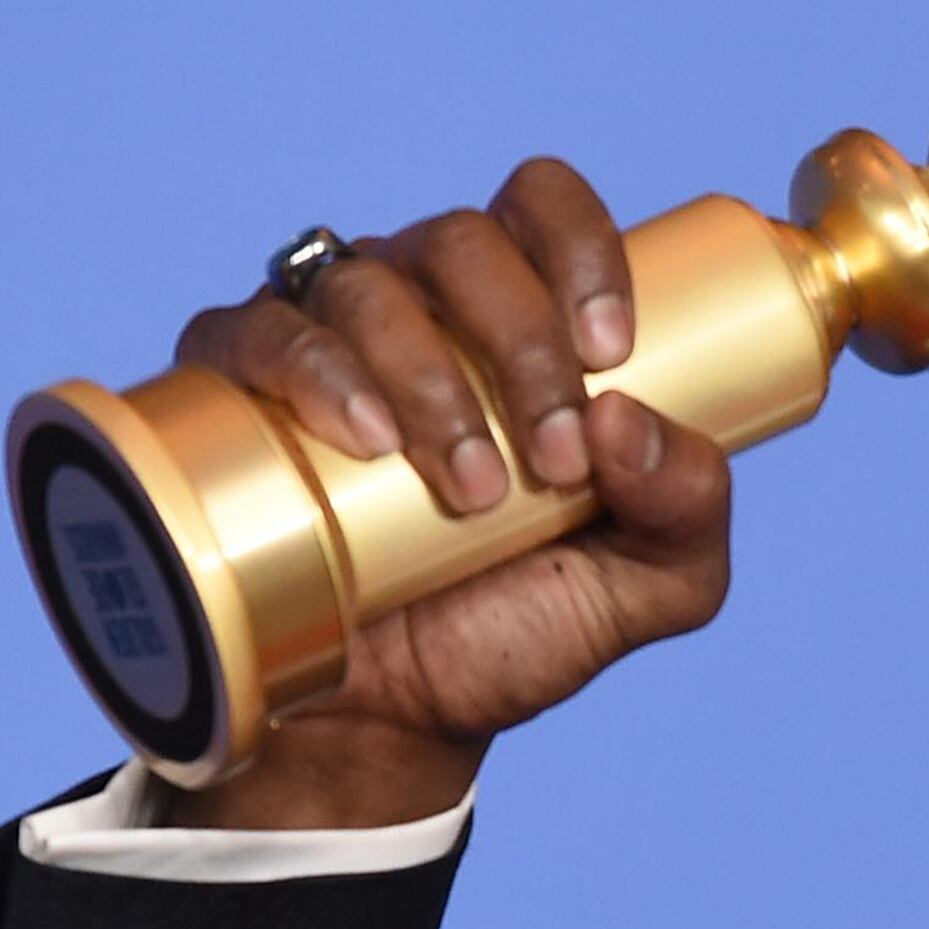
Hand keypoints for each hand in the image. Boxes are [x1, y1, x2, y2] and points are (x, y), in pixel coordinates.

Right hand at [155, 160, 732, 829]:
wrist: (402, 720)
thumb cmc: (518, 626)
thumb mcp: (650, 585)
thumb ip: (690, 510)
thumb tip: (631, 420)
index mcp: (519, 318)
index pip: (542, 209)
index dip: (581, 251)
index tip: (611, 355)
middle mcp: (419, 307)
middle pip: (463, 243)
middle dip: (524, 345)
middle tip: (555, 462)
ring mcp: (325, 342)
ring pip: (368, 288)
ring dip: (432, 379)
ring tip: (471, 490)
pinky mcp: (238, 394)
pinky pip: (260, 332)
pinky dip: (316, 371)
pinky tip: (365, 437)